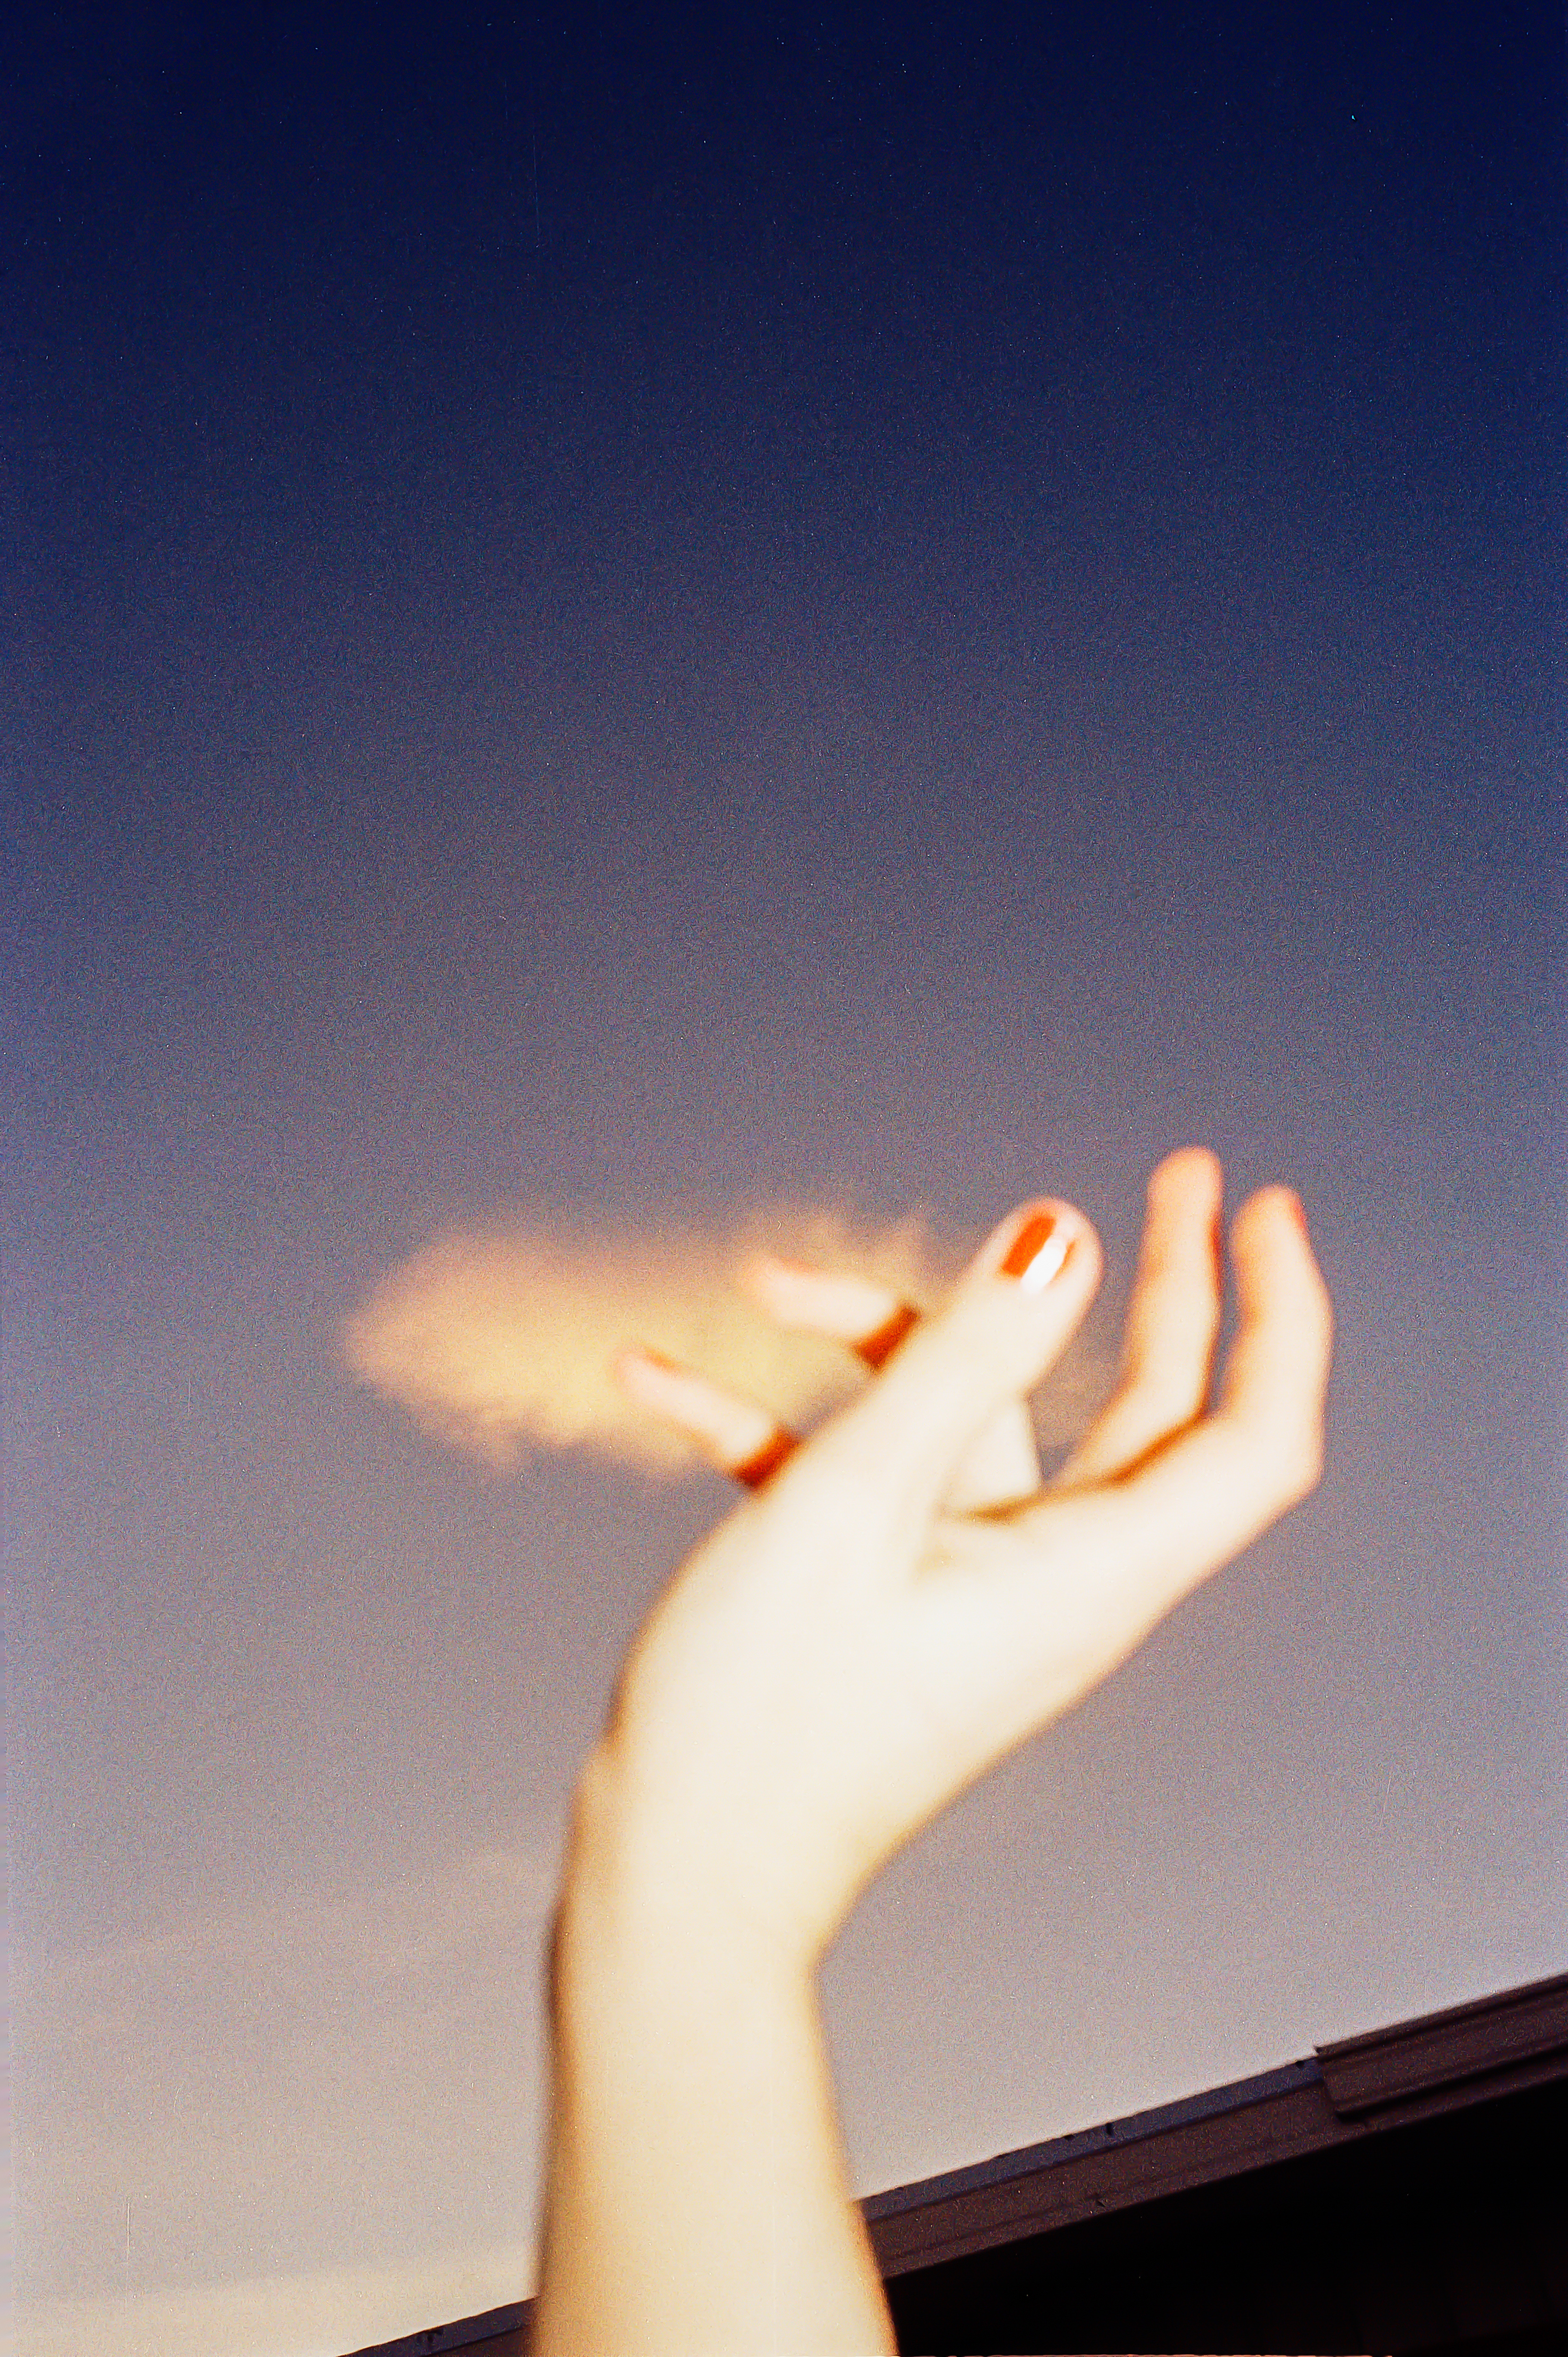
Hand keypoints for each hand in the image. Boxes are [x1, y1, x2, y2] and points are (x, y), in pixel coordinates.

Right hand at [588, 1148, 1331, 1971]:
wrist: (673, 1881)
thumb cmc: (762, 1720)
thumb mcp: (855, 1502)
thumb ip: (962, 1357)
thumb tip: (1063, 1235)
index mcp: (1086, 1571)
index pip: (1248, 1433)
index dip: (1276, 1314)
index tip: (1259, 1207)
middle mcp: (1050, 1577)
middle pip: (1145, 1408)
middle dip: (1162, 1285)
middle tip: (1179, 1173)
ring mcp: (970, 1585)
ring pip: (975, 1422)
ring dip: (881, 1338)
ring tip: (774, 1278)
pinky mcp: (890, 1596)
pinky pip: (864, 1478)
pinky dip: (782, 1421)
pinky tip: (659, 1382)